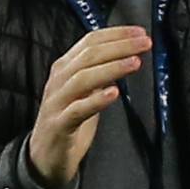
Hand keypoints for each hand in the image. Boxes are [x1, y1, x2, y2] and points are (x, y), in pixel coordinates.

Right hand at [27, 25, 148, 187]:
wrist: (45, 156)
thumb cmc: (69, 121)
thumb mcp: (85, 93)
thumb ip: (99, 75)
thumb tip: (125, 56)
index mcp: (65, 68)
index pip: (89, 41)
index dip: (116, 35)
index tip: (140, 32)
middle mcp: (59, 80)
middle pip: (89, 55)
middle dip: (119, 46)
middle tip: (145, 42)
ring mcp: (57, 101)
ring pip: (83, 78)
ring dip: (111, 68)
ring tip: (135, 62)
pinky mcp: (60, 124)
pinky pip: (78, 109)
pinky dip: (96, 100)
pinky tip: (114, 93)